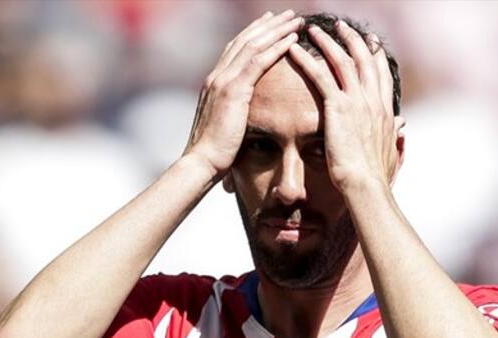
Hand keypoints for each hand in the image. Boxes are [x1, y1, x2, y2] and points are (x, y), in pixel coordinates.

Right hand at [184, 10, 301, 177]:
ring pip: (253, 45)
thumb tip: (239, 116)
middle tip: (288, 14)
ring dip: (276, 30)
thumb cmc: (213, 153)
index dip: (254, 34)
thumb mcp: (222, 127)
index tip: (271, 24)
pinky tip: (292, 40)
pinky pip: (258, 61)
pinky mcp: (233, 91)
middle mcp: (217, 76)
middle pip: (245, 40)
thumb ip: (230, 113)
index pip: (235, 49)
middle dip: (268, 24)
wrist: (201, 163)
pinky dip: (276, 47)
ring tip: (296, 20)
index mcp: (214, 83)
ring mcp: (223, 81)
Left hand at [287, 22, 403, 192]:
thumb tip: (402, 127)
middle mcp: (374, 101)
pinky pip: (320, 77)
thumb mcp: (391, 153)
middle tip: (341, 25)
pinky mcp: (339, 108)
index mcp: (385, 111)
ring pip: (343, 61)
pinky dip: (306, 61)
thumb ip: (395, 137)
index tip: (370, 41)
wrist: (367, 185)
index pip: (381, 74)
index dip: (375, 55)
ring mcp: (357, 102)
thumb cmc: (376, 177)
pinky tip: (293, 50)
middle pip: (365, 59)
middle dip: (352, 39)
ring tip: (314, 29)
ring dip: (328, 42)